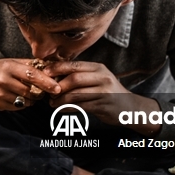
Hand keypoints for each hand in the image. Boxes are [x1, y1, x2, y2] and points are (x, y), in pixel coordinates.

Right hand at [0, 57, 60, 110]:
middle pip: (30, 91)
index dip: (46, 82)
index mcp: (9, 67)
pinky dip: (22, 103)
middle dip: (39, 92)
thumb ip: (30, 65)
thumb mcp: (12, 62)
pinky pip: (17, 107)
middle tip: (42, 89)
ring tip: (28, 92)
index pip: (32, 75)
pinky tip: (18, 96)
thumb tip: (51, 67)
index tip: (57, 87)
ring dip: (31, 99)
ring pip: (25, 101)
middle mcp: (3, 81)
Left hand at [46, 60, 161, 130]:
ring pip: (75, 94)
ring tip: (52, 103)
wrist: (130, 107)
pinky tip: (61, 110)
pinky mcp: (103, 106)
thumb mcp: (98, 79)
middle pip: (74, 78)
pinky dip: (67, 109)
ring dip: (60, 100)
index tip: (44, 73)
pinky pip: (80, 107)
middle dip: (57, 86)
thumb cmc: (108, 93)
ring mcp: (104, 92)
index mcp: (98, 68)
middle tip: (48, 92)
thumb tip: (54, 76)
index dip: (57, 68)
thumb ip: (81, 76)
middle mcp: (102, 77)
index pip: (74, 65)